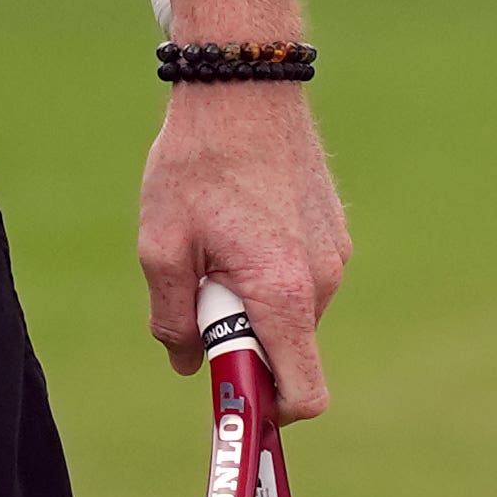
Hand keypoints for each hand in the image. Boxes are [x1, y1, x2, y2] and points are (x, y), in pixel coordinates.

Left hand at [139, 83, 350, 417]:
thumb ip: (174, 318)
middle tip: (200, 295)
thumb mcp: (162, 247)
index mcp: (283, 293)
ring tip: (216, 246)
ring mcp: (334, 254)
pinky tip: (237, 224)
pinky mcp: (333, 231)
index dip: (269, 413)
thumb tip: (189, 363)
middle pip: (288, 354)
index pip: (304, 394)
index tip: (230, 397)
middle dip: (244, 343)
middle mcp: (321, 281)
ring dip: (253, 303)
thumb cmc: (197, 164)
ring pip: (291, 313)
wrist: (244, 83)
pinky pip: (300, 278)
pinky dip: (270, 274)